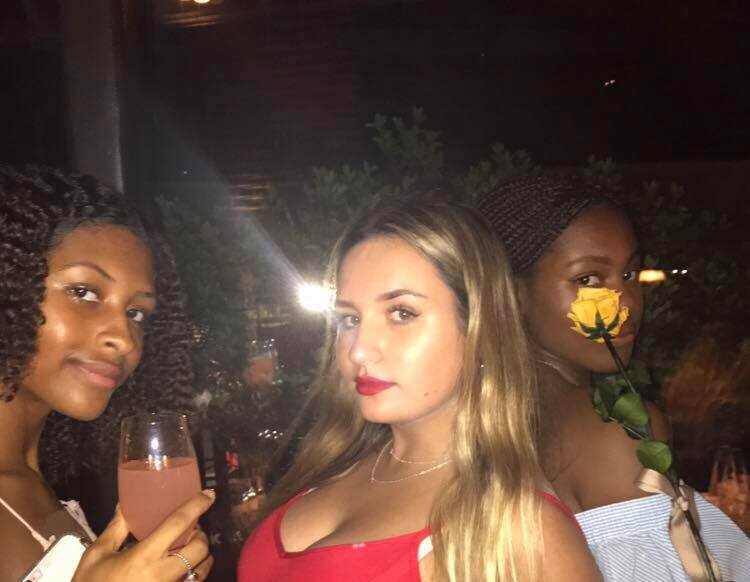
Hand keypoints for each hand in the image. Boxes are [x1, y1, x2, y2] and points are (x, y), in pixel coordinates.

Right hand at [73, 489, 215, 581]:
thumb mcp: (96, 556)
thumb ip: (115, 529)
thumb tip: (124, 504)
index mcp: (144, 556)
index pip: (178, 523)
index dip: (196, 505)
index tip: (209, 494)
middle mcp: (164, 574)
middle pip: (200, 548)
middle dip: (200, 536)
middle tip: (190, 531)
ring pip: (201, 570)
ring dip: (201, 557)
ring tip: (187, 550)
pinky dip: (194, 575)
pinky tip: (181, 571)